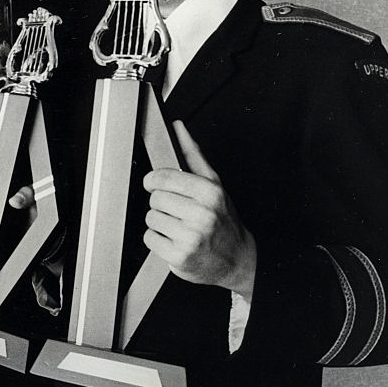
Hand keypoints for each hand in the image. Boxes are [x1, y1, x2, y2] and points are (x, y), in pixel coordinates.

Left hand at [141, 121, 257, 294]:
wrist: (237, 258)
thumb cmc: (224, 220)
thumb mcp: (214, 184)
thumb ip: (193, 154)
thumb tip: (178, 127)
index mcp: (210, 193)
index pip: (164, 178)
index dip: (154, 180)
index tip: (154, 183)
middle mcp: (202, 215)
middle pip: (155, 199)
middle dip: (162, 204)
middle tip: (176, 210)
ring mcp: (190, 237)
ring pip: (151, 219)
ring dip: (160, 223)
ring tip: (178, 226)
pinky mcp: (179, 256)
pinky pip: (150, 239)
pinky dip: (158, 240)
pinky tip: (174, 240)